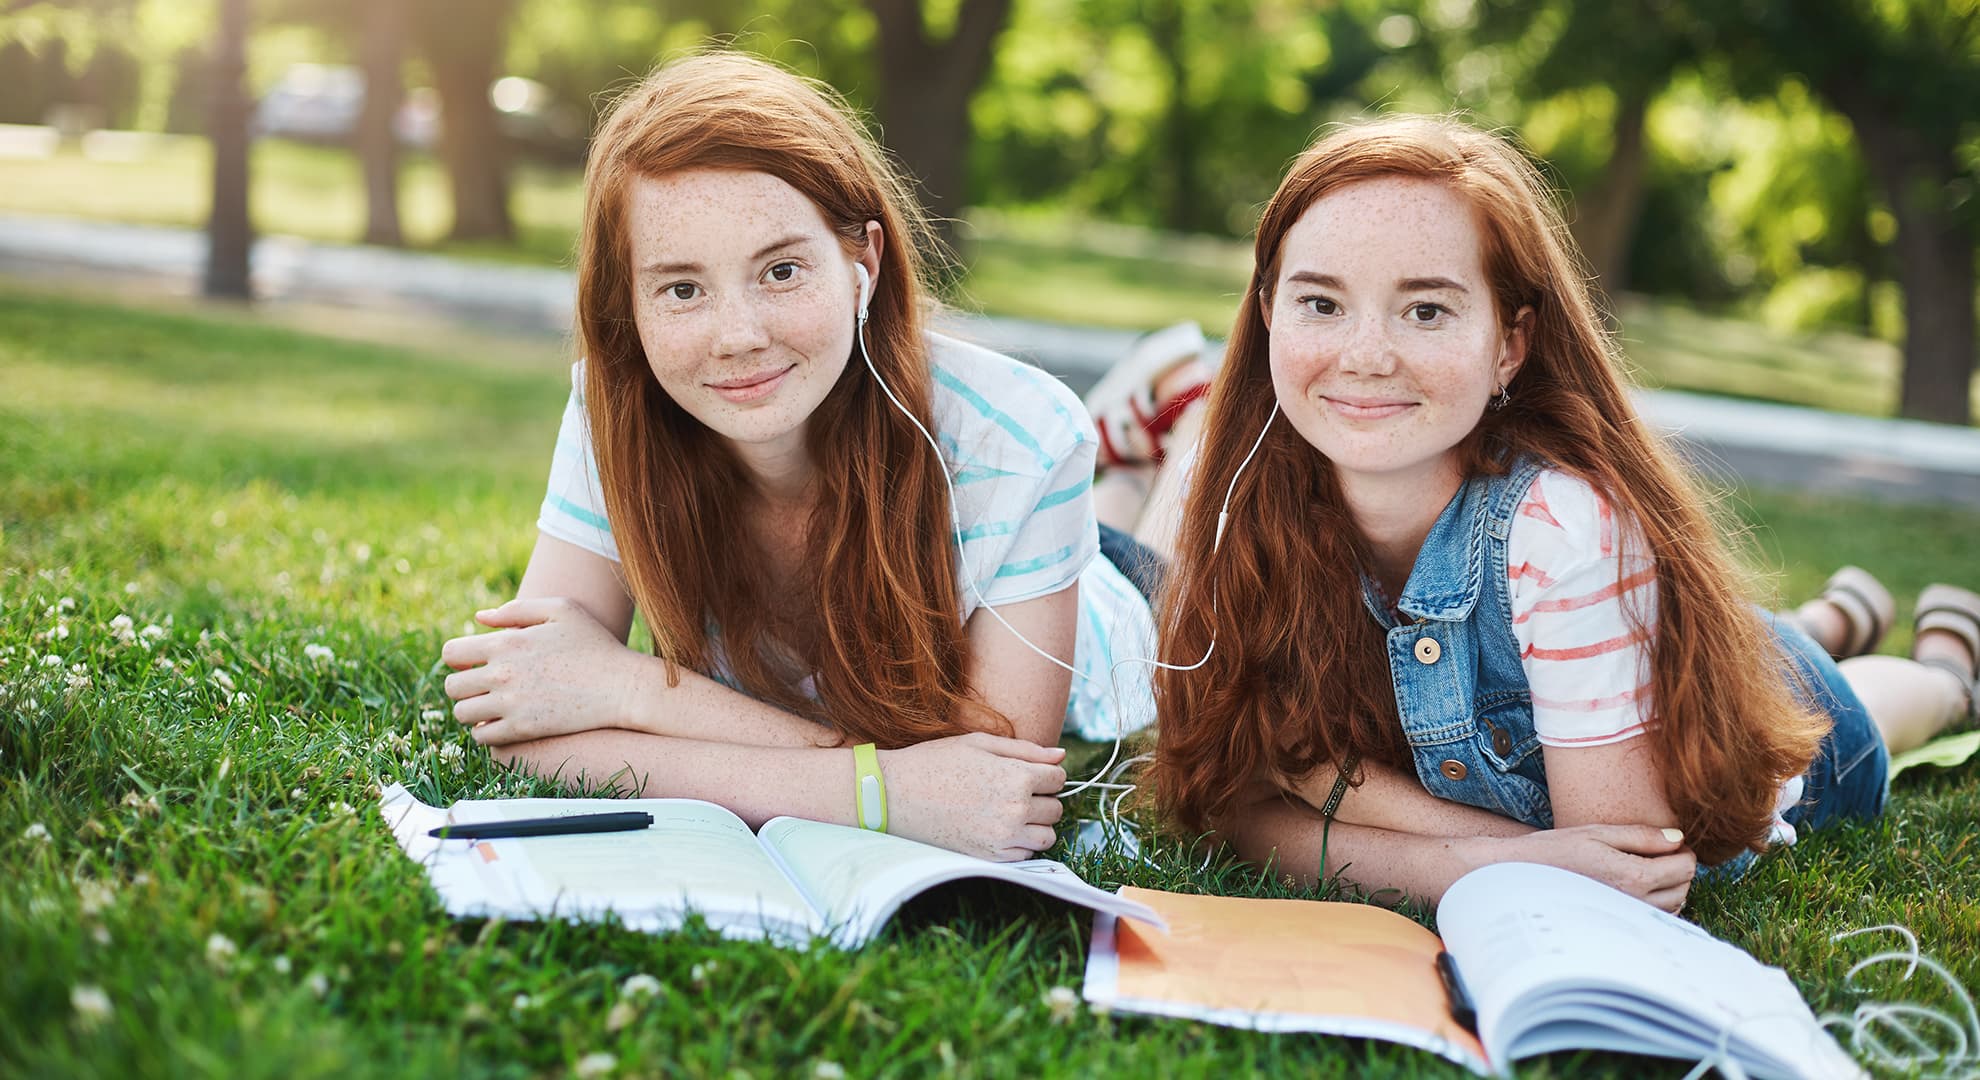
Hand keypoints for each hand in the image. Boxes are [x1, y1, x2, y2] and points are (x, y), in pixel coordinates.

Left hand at [439, 597, 647, 745]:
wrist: (622, 687)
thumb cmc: (595, 644)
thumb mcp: (562, 610)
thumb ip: (517, 609)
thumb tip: (479, 619)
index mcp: (505, 642)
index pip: (451, 652)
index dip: (459, 658)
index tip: (474, 663)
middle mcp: (501, 674)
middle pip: (452, 686)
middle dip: (464, 686)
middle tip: (484, 687)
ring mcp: (510, 704)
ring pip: (462, 713)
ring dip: (472, 710)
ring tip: (492, 707)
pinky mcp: (522, 729)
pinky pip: (481, 736)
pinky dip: (485, 731)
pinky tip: (503, 723)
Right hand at [879, 732, 1067, 861]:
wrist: (895, 795)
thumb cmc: (935, 762)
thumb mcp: (980, 743)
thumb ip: (1026, 750)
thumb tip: (1061, 756)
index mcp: (1017, 777)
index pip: (1058, 778)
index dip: (1046, 773)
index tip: (1027, 772)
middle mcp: (1015, 810)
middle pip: (1056, 808)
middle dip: (1042, 798)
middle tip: (1014, 790)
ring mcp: (1003, 837)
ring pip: (1047, 836)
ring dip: (1036, 824)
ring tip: (1011, 811)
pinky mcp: (989, 856)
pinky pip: (1025, 855)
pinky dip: (1020, 843)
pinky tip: (999, 828)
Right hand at [1497, 824, 1696, 912]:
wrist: (1523, 876)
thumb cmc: (1557, 850)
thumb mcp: (1598, 833)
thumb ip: (1641, 836)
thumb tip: (1677, 838)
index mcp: (1633, 876)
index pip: (1684, 867)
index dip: (1683, 850)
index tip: (1669, 841)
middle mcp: (1634, 902)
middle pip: (1683, 887)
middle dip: (1678, 868)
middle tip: (1659, 852)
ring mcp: (1627, 916)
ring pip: (1673, 905)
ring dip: (1670, 886)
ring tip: (1645, 866)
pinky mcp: (1619, 923)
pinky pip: (1654, 915)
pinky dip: (1656, 900)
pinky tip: (1634, 885)